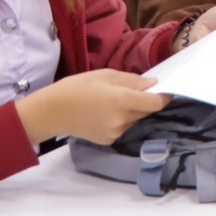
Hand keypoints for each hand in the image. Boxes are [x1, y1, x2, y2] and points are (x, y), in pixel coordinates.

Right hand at [16, 69, 168, 145]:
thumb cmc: (76, 87)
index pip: (156, 103)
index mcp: (122, 100)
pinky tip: (107, 112)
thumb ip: (132, 80)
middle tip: (135, 91)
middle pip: (146, 111)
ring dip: (133, 111)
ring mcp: (115, 132)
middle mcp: (122, 119)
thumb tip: (153, 84)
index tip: (166, 89)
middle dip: (146, 101)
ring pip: (135, 119)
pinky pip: (124, 127)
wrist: (50, 112)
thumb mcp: (105, 75)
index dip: (164, 96)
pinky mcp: (108, 140)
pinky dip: (122, 120)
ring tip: (114, 101)